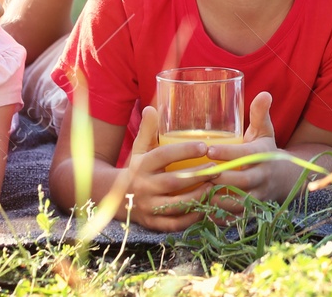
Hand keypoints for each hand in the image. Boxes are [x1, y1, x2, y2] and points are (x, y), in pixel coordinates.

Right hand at [110, 106, 221, 231]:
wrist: (114, 199)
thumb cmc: (136, 169)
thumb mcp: (139, 149)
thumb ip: (148, 130)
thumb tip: (151, 107)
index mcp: (141, 165)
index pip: (163, 155)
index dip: (184, 151)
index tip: (205, 146)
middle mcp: (143, 186)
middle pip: (172, 182)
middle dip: (196, 176)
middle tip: (217, 169)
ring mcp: (148, 207)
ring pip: (175, 205)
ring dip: (197, 197)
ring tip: (214, 187)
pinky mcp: (152, 224)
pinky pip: (173, 224)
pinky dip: (190, 219)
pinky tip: (205, 209)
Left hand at [202, 92, 289, 211]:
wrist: (284, 180)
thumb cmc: (265, 151)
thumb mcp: (265, 132)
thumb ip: (260, 114)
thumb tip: (264, 93)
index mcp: (262, 157)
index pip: (245, 155)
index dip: (227, 153)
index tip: (208, 148)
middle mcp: (261, 178)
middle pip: (239, 182)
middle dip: (217, 178)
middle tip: (195, 173)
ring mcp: (256, 198)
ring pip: (236, 203)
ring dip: (215, 200)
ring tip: (193, 193)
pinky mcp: (250, 212)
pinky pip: (233, 218)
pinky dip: (217, 217)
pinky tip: (200, 212)